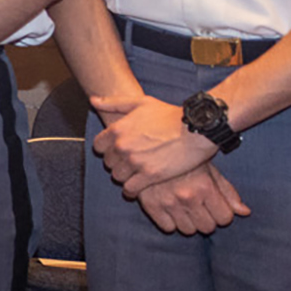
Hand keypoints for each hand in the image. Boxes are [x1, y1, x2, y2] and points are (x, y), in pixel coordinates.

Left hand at [91, 94, 215, 193]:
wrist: (197, 130)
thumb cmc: (170, 115)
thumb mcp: (141, 102)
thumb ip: (114, 103)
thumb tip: (93, 101)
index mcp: (118, 130)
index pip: (98, 146)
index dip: (107, 149)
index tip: (117, 150)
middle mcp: (123, 147)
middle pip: (108, 163)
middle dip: (117, 163)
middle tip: (129, 162)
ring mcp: (135, 162)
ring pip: (117, 177)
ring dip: (124, 176)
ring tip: (134, 174)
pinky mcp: (149, 176)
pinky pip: (130, 189)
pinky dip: (132, 190)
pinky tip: (137, 188)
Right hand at [138, 163, 249, 235]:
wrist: (150, 146)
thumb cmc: (185, 157)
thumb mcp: (209, 170)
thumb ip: (227, 192)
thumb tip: (245, 212)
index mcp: (205, 186)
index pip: (224, 218)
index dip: (222, 212)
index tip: (215, 205)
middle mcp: (187, 196)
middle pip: (207, 227)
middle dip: (206, 218)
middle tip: (199, 206)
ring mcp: (168, 202)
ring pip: (188, 230)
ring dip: (188, 221)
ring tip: (184, 206)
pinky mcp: (150, 205)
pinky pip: (167, 228)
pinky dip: (170, 221)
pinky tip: (170, 208)